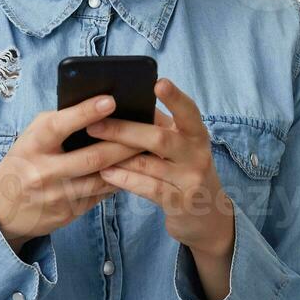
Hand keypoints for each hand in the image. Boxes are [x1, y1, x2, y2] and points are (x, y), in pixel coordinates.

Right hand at [0, 95, 144, 251]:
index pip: (61, 126)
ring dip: (128, 165)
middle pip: (93, 158)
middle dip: (124, 144)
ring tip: (149, 151)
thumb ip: (59, 123)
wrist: (3, 209)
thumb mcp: (31, 137)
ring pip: (103, 180)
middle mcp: (44, 171)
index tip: (111, 100)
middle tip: (147, 131)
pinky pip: (101, 195)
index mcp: (33, 145)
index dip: (86, 112)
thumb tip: (98, 109)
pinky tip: (134, 171)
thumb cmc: (24, 160)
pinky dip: (119, 181)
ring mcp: (58, 196)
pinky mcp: (69, 213)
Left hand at [84, 78, 234, 258]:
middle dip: (125, 130)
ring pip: (149, 164)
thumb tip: (123, 105)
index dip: (175, 97)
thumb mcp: (180, 147)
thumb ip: (159, 128)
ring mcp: (191, 180)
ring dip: (117, 156)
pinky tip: (106, 173)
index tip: (158, 82)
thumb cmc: (184, 170)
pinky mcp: (180, 202)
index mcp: (197, 134)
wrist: (207, 216)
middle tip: (95, 124)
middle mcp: (197, 154)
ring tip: (91, 149)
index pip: (188, 111)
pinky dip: (125, 179)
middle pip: (159, 138)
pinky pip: (148, 188)